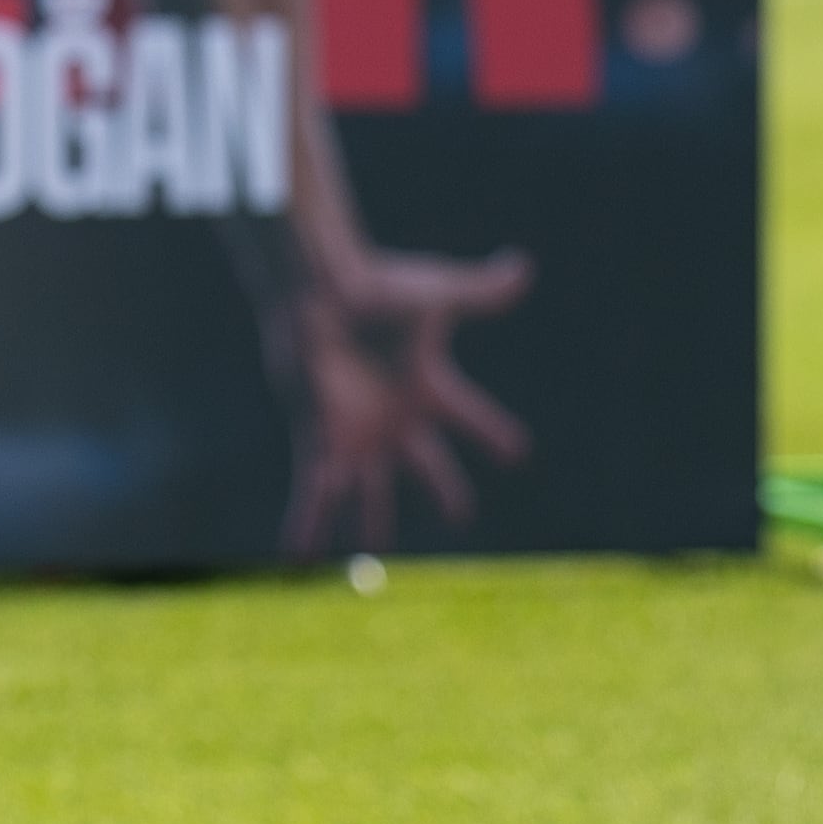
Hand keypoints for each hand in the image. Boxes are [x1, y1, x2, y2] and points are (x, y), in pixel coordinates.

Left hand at [280, 248, 533, 553]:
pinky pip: (318, 493)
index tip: (517, 453)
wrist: (322, 297)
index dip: (493, 433)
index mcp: (427, 385)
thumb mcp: (441, 294)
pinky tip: (300, 557)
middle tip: (461, 517)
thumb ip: (482, 290)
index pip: (471, 416)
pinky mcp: (326, 442)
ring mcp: (360, 434)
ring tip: (375, 551)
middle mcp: (396, 418)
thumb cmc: (380, 290)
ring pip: (372, 491)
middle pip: (428, 464)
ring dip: (374, 522)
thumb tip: (522, 266)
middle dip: (445, 488)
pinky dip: (308, 525)